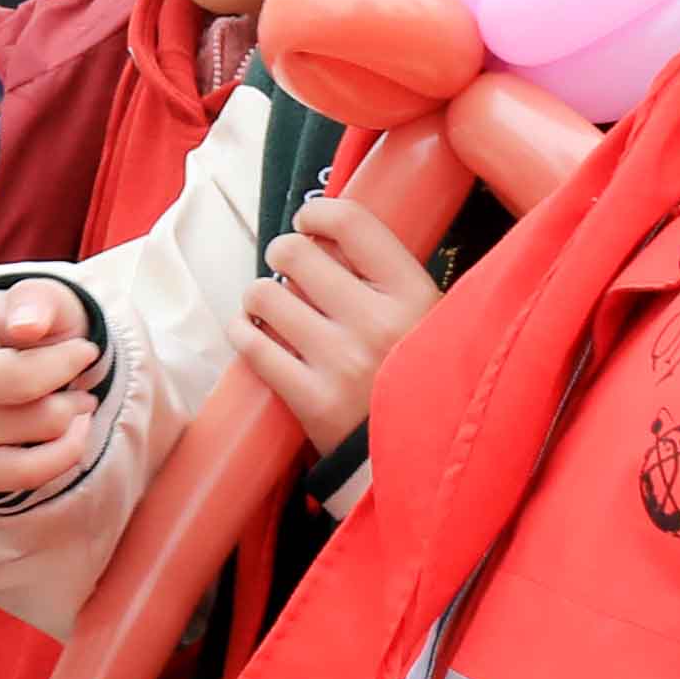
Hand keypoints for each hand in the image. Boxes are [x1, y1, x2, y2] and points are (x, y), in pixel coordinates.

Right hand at [0, 280, 105, 487]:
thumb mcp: (42, 301)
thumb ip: (38, 299)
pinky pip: (34, 470)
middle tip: (78, 355)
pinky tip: (71, 428)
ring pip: (40, 422)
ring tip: (65, 394)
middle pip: (19, 379)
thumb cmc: (30, 329)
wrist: (38, 376)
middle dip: (66, 367)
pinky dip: (70, 448)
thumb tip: (27, 326)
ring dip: (73, 407)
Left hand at [232, 195, 434, 450]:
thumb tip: (336, 237)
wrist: (428, 465)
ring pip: (265, 294)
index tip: (308, 222)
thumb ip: (394, 282)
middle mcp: (377, 323)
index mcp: (414, 295)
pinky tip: (253, 333)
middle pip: (296, 253)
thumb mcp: (434, 322)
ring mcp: (342, 362)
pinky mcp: (311, 400)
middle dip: (282, 253)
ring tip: (271, 305)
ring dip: (260, 294)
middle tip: (286, 266)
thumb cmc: (426, 382)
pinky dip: (244, 332)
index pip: (354, 223)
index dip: (319, 213)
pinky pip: (253, 345)